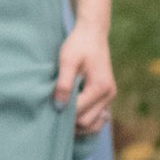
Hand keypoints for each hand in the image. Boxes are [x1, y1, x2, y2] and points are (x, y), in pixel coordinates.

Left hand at [54, 18, 116, 133]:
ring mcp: (110, 97)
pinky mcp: (106, 97)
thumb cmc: (78, 45)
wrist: (92, 34)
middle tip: (52, 111)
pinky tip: (72, 113)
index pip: (79, 112)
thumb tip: (60, 107)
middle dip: (69, 120)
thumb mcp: (68, 60)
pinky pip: (97, 119)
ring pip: (94, 125)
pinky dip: (85, 120)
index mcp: (100, 87)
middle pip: (86, 122)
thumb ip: (64, 84)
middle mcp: (109, 95)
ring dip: (77, 124)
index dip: (63, 112)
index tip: (49, 107)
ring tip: (61, 115)